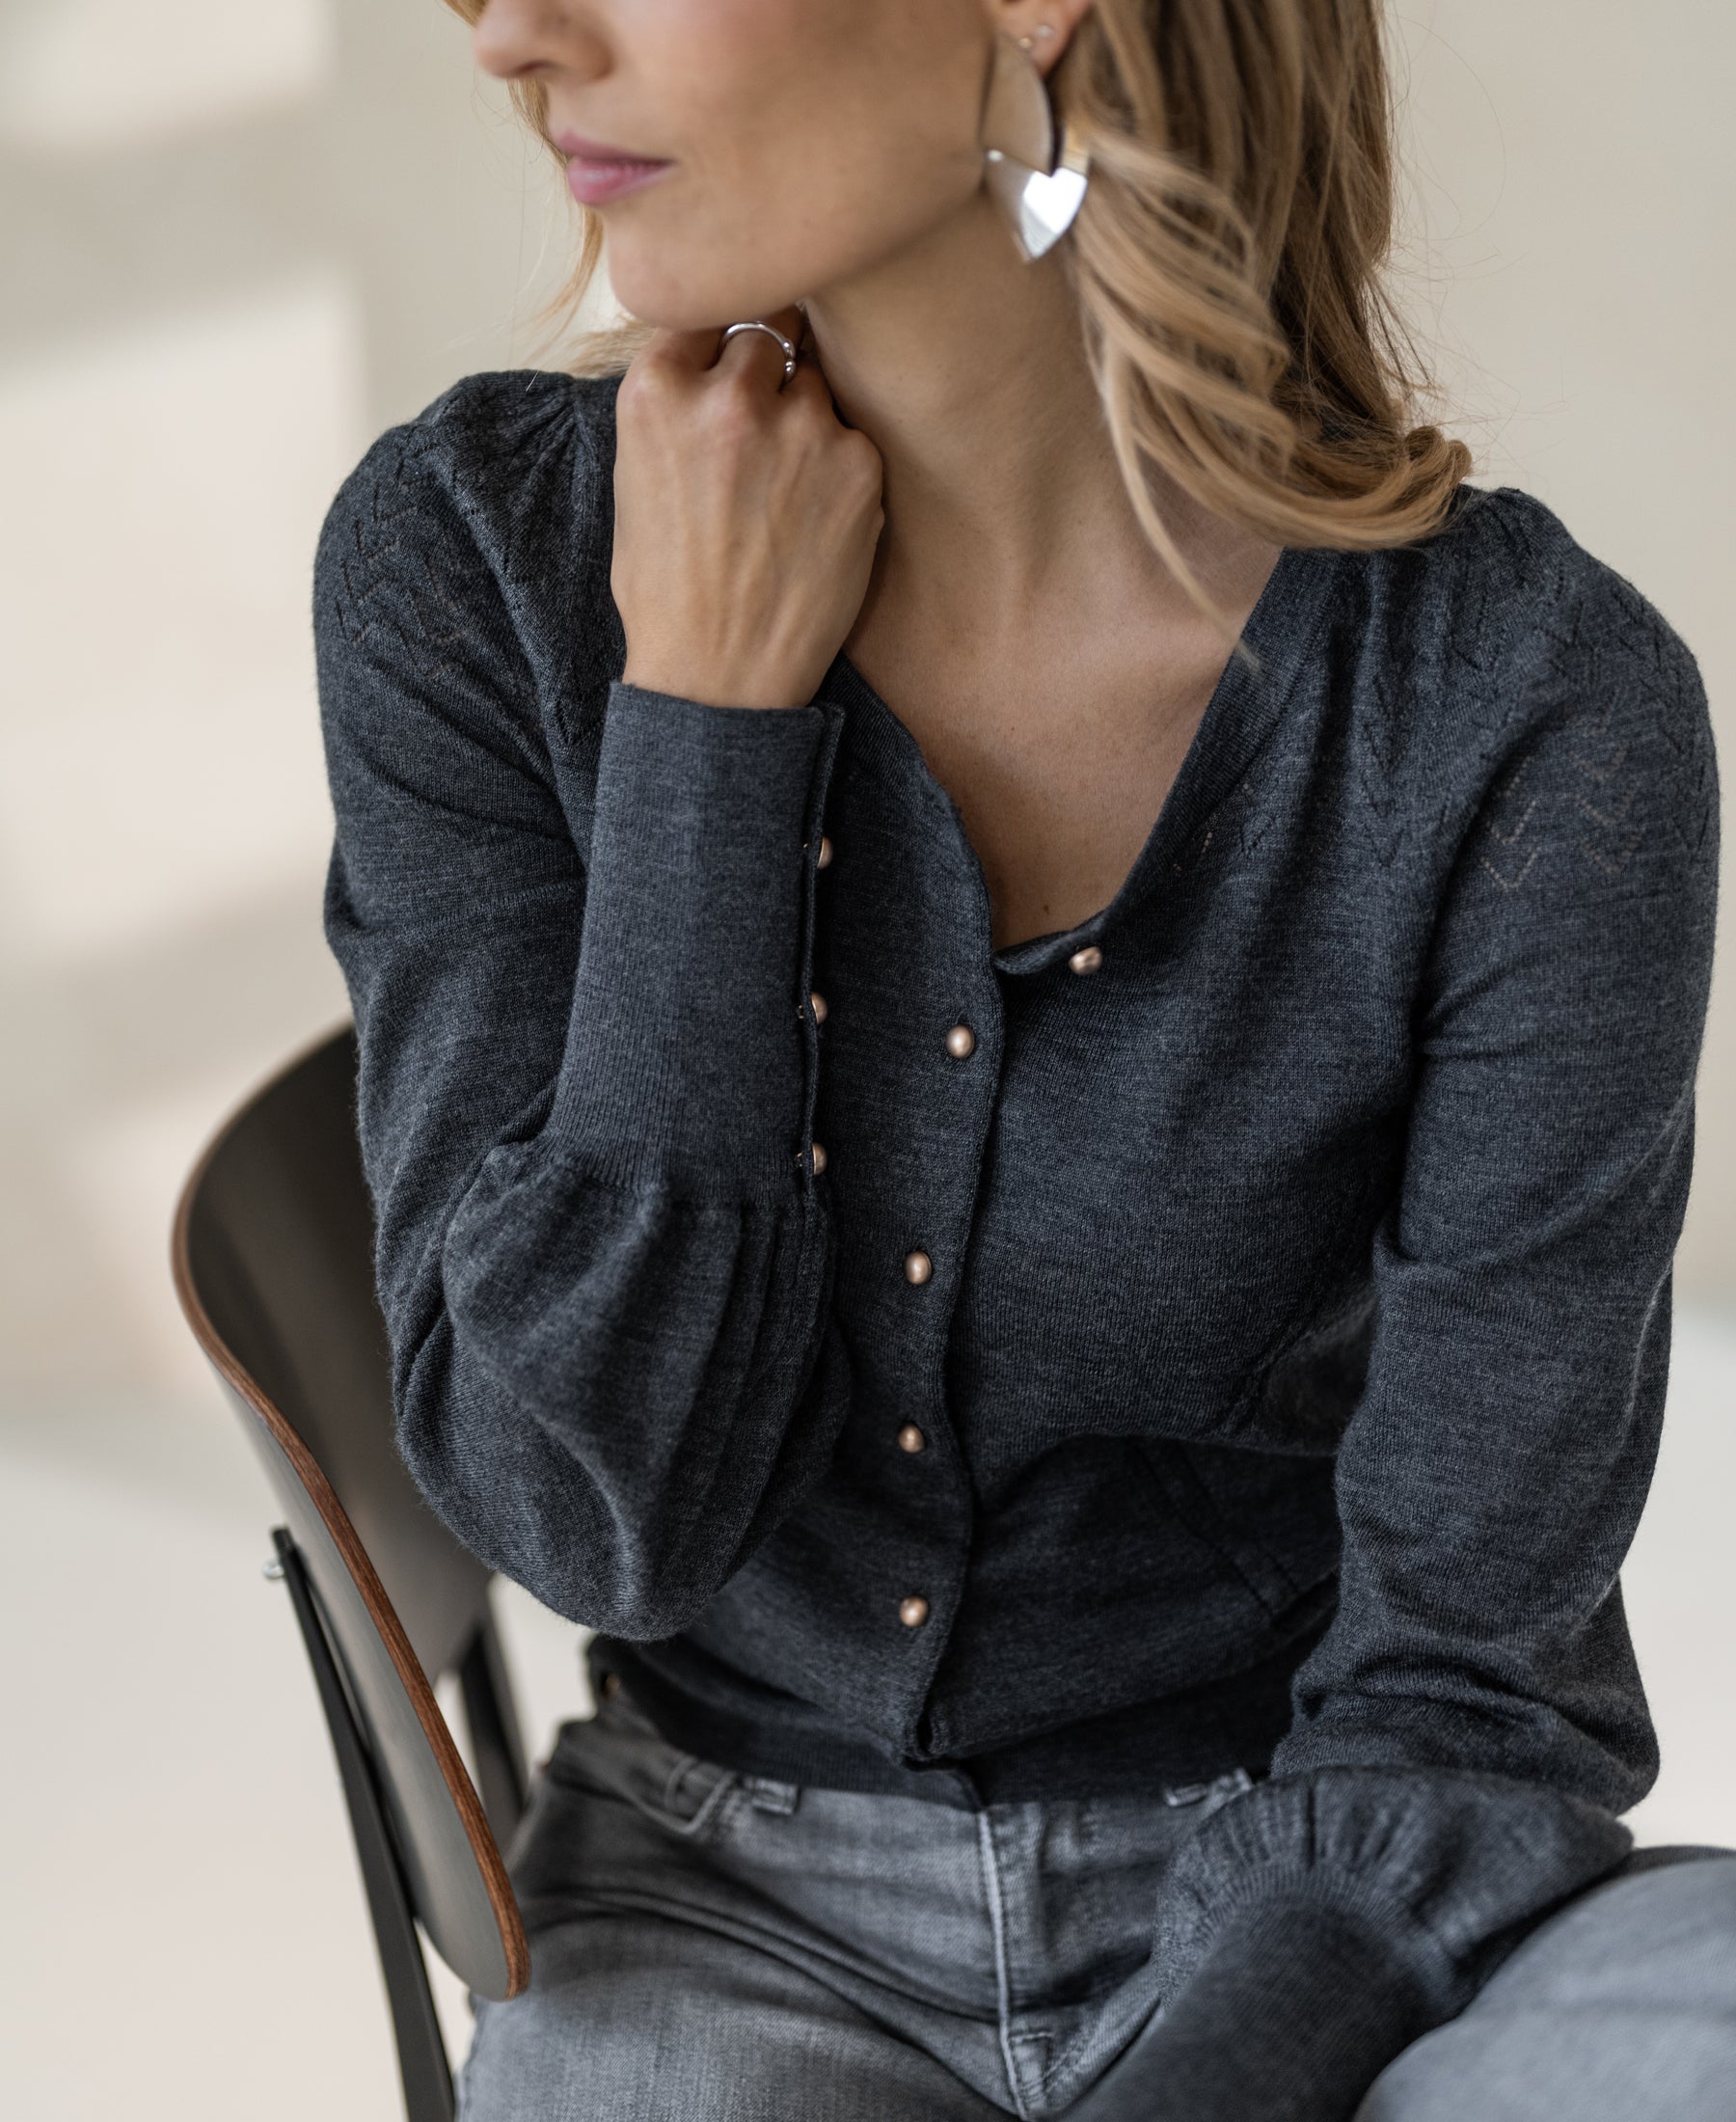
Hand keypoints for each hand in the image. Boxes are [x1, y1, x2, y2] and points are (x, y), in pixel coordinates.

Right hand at [612, 303, 885, 710]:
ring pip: (817, 383)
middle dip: (765, 374)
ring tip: (786, 494)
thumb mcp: (637, 478)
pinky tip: (814, 523)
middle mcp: (728, 399)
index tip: (723, 373)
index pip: (702, 310)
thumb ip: (677, 404)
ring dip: (807, 419)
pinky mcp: (857, 464)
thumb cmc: (669, 589)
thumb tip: (723, 345)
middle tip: (760, 438)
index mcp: (655, 394)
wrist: (719, 680)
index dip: (716, 344)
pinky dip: (840, 470)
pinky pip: (854, 437)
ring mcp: (800, 428)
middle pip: (766, 333)